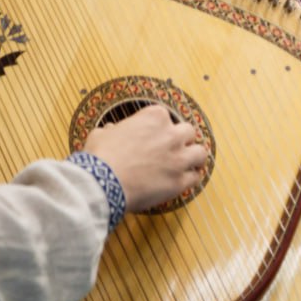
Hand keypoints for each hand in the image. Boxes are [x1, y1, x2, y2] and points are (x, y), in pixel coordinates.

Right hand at [83, 104, 208, 211]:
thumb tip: (112, 130)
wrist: (103, 184)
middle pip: (188, 131)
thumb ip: (113, 130)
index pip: (165, 116)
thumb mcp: (101, 134)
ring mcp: (178, 158)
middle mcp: (171, 135)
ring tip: (188, 163)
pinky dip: (191, 179)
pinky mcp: (180, 181)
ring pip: (200, 153)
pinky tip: (185, 181)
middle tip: (173, 148)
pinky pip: (195, 178)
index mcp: (154, 118)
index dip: (160, 128)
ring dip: (194, 157)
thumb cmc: (100, 157)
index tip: (155, 136)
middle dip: (182, 139)